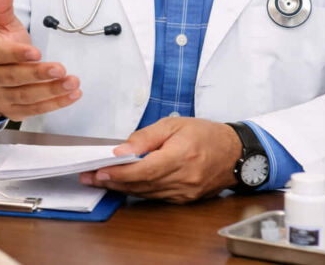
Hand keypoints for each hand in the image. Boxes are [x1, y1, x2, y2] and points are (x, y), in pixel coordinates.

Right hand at [0, 0, 80, 120]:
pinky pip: (35, 110)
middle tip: (60, 69)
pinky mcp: (13, 111)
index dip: (16, 54)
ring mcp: (0, 97)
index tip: (36, 52)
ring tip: (72, 82)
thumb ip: (2, 6)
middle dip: (38, 75)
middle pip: (13, 78)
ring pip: (26, 96)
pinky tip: (72, 94)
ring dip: (51, 91)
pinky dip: (55, 104)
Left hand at [78, 118, 240, 203]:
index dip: (118, 172)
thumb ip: (146, 137)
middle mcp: (183, 179)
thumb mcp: (174, 124)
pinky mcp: (185, 199)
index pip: (143, 169)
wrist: (235, 153)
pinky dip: (138, 190)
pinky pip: (155, 196)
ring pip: (146, 193)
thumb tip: (122, 150)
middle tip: (89, 176)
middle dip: (112, 180)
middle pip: (141, 184)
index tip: (98, 170)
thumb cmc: (206, 134)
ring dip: (121, 187)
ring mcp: (184, 192)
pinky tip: (124, 184)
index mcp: (181, 156)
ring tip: (100, 180)